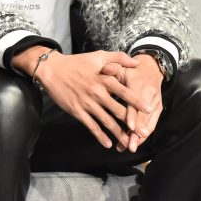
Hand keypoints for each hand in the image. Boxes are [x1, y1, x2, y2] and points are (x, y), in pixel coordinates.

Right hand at [13, 47, 149, 147]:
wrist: (51, 69)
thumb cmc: (76, 62)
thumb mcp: (97, 56)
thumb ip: (118, 57)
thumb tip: (136, 63)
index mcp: (104, 79)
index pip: (125, 91)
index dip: (137, 101)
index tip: (149, 109)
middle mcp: (97, 92)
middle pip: (118, 111)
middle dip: (132, 123)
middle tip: (142, 133)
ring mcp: (87, 103)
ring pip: (106, 121)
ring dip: (119, 133)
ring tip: (129, 143)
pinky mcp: (77, 111)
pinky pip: (91, 126)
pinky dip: (100, 136)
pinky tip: (107, 143)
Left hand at [101, 56, 163, 152]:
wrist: (150, 69)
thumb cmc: (131, 70)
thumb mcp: (122, 67)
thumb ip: (113, 68)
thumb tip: (106, 69)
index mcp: (140, 85)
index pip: (136, 102)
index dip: (134, 115)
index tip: (130, 126)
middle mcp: (150, 96)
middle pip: (144, 117)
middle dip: (137, 132)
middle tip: (129, 144)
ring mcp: (155, 105)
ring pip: (148, 124)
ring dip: (139, 137)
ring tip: (129, 147)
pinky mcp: (157, 111)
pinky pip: (151, 125)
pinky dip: (143, 135)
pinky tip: (133, 143)